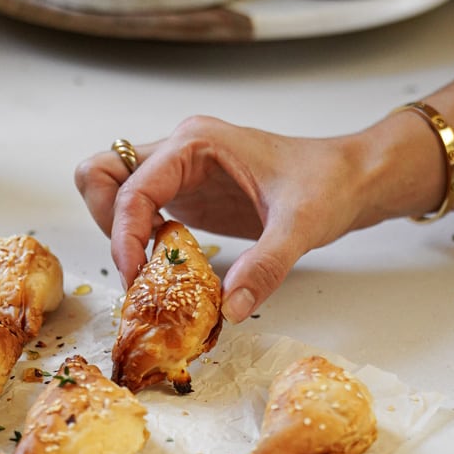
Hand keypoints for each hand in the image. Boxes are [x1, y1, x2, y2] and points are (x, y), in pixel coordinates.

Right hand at [75, 116, 364, 322]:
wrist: (350, 180)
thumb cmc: (329, 186)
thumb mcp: (302, 227)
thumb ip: (265, 267)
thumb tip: (230, 309)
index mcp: (196, 144)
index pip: (133, 188)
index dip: (124, 236)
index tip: (135, 278)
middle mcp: (178, 151)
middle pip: (103, 173)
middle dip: (105, 222)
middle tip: (135, 265)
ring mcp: (178, 171)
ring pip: (111, 188)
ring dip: (117, 230)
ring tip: (149, 266)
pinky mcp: (184, 193)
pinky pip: (137, 210)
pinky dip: (137, 238)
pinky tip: (167, 263)